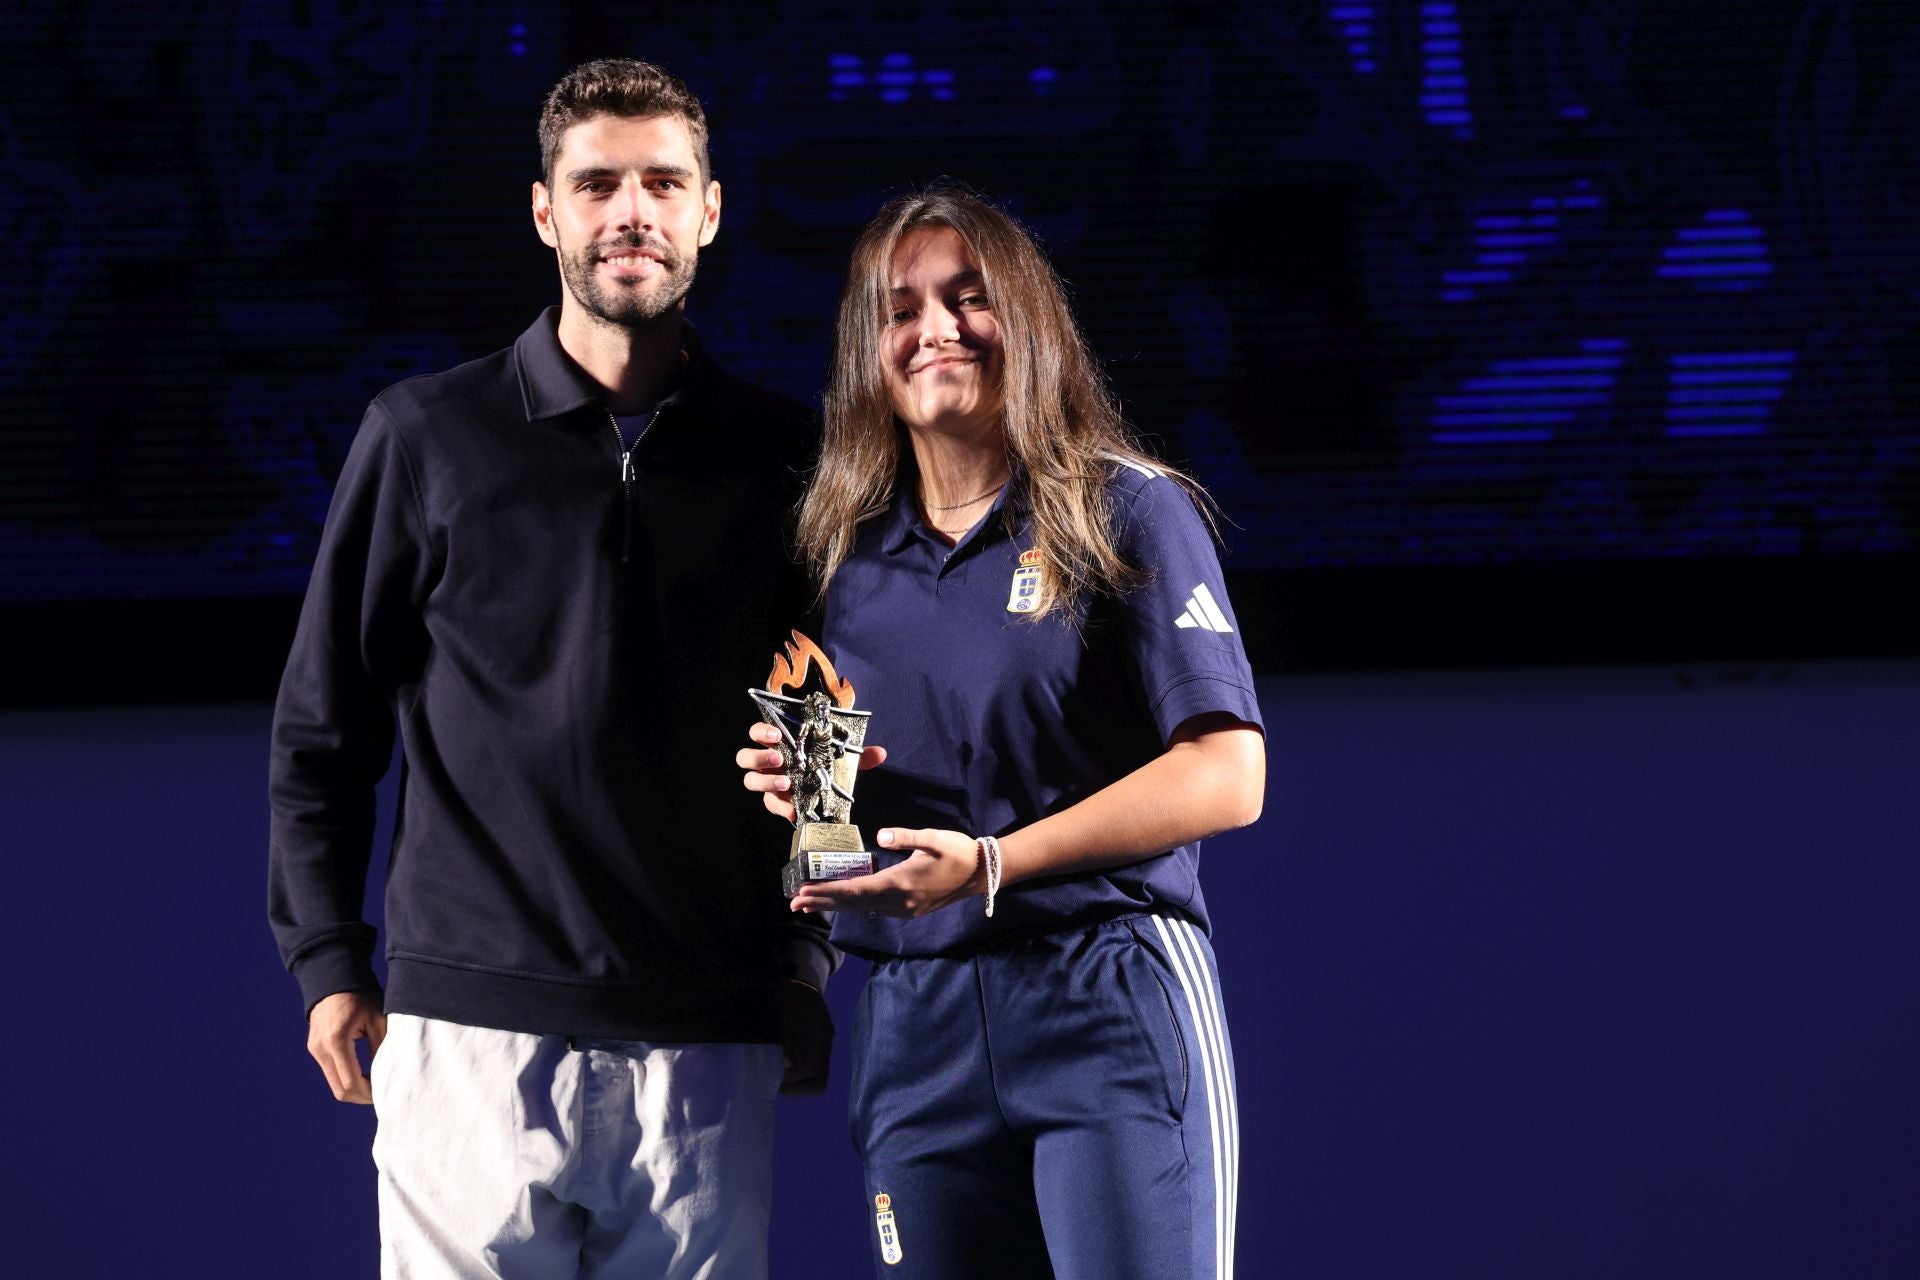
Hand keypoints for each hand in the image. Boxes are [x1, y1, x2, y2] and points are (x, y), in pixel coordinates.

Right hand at [307, 990, 385, 1104]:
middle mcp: (321, 1049)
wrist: (334, 980)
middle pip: (339, 1090)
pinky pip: (330, 1073)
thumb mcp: (378, 1020)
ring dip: (354, 1089)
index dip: (369, 1093)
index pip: (351, 1082)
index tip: (386, 1092)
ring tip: (375, 1085)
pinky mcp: (314, 1048)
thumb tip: (387, 1075)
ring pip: (334, 1084)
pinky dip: (346, 1079)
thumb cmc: (361, 997)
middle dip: (361, 1097)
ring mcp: (314, 1050)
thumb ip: (382, 1048)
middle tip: (382, 1094)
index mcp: (337, 1041)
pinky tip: (363, 1076)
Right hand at [737, 721, 885, 822]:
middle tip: (779, 759)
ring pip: (750, 781)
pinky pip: (770, 804)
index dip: (761, 732)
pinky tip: (795, 809)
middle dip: (759, 757)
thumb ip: (859, 755)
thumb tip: (880, 753)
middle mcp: (767, 761)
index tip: (776, 735)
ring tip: (787, 783)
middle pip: (745, 757)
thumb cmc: (826, 766)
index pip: (757, 732)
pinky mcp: (774, 801)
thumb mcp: (842, 758)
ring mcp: (768, 782)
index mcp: (778, 743)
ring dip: (766, 782)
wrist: (826, 792)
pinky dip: (781, 807)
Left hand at [776, 979, 833, 1096]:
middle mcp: (825, 1044)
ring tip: (776, 1080)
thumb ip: (785, 1043)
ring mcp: (821, 1047)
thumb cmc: (791, 994)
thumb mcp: (785, 1016)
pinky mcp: (814, 1048)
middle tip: (776, 1085)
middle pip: (820, 1081)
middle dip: (797, 1089)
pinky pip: (808, 1071)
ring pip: (815, 1079)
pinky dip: (795, 1076)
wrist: (801, 979)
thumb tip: (779, 1069)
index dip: (794, 1077)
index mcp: (821, 1034)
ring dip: (796, 1085)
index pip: (813, 1067)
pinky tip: (780, 1073)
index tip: (776, 1079)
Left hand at [790, 827, 985, 918]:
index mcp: (901, 883)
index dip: (828, 892)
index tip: (804, 894)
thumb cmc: (958, 851)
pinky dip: (852, 906)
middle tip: (794, 903)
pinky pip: (873, 908)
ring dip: (834, 906)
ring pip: (862, 909)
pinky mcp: (908, 909)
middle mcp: (899, 902)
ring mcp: (904, 909)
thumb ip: (906, 837)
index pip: (855, 890)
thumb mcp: (933, 838)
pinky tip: (841, 902)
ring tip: (809, 905)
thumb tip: (880, 836)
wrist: (981, 874)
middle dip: (822, 903)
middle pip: (853, 904)